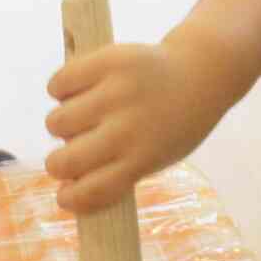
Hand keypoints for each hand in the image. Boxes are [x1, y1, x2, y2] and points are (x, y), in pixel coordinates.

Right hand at [45, 34, 232, 212]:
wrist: (204, 70)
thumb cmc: (175, 122)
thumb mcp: (159, 155)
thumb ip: (121, 170)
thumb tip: (71, 183)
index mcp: (143, 158)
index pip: (91, 192)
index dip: (70, 199)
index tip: (64, 196)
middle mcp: (128, 129)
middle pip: (65, 161)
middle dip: (58, 164)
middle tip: (68, 154)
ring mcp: (117, 93)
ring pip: (56, 122)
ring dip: (61, 124)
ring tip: (79, 117)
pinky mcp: (108, 61)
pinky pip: (59, 84)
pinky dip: (60, 89)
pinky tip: (77, 90)